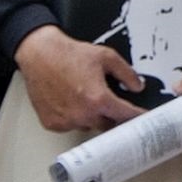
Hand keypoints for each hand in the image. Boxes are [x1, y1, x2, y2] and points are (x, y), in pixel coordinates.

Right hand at [16, 27, 145, 133]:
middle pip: (109, 125)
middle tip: (112, 105)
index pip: (126, 116)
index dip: (137, 116)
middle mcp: (83, 114)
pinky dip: (74, 118)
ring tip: (87, 98)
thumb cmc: (68, 54)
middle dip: (113, 116)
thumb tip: (137, 86)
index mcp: (98, 99)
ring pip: (89, 127)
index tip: (143, 119)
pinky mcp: (53, 123)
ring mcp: (66, 121)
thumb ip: (127, 73)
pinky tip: (72, 103)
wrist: (39, 54)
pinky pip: (70, 126)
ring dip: (92, 118)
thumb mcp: (106, 57)